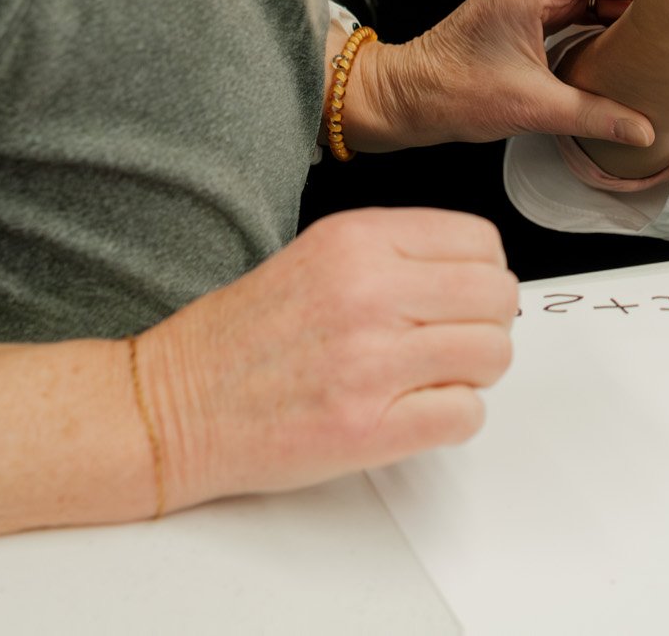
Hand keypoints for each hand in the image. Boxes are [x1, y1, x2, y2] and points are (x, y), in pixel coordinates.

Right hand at [140, 208, 518, 508]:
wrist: (171, 406)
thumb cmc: (240, 338)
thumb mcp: (319, 255)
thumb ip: (396, 256)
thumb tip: (474, 275)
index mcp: (357, 241)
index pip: (481, 242)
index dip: (483, 274)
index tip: (464, 296)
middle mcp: (369, 292)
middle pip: (497, 297)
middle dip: (487, 323)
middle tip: (453, 341)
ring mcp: (370, 361)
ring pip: (492, 355)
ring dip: (474, 372)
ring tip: (431, 377)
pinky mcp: (368, 428)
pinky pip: (465, 414)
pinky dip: (454, 417)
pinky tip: (416, 411)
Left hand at [343, 0, 654, 149]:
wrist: (406, 96)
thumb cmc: (453, 93)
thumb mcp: (531, 107)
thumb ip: (595, 115)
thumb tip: (644, 129)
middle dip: (645, 1)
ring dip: (627, 13)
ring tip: (664, 40)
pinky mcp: (529, 8)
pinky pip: (581, 4)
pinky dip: (605, 22)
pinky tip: (629, 47)